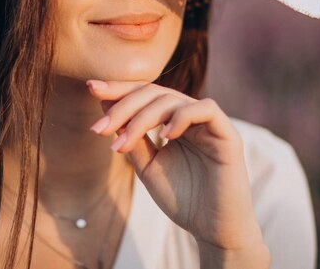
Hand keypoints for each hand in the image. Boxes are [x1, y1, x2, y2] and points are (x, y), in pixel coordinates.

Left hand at [87, 80, 268, 265]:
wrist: (213, 231)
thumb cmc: (183, 200)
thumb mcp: (147, 166)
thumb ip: (131, 138)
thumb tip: (106, 108)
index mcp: (173, 122)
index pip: (145, 94)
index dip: (119, 89)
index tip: (91, 88)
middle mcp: (191, 117)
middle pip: (155, 92)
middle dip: (124, 105)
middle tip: (100, 127)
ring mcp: (210, 125)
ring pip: (174, 99)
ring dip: (142, 117)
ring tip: (124, 142)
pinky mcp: (228, 136)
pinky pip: (206, 109)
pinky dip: (181, 117)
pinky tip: (164, 136)